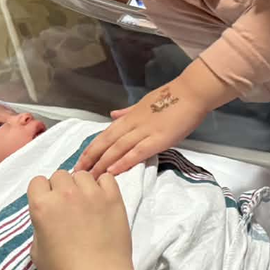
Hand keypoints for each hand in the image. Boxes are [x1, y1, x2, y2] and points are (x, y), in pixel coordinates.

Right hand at [28, 169, 132, 269]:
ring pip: (83, 175)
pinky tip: (102, 201)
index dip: (42, 193)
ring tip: (87, 205)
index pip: (37, 182)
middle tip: (68, 207)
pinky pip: (107, 178)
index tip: (49, 206)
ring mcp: (91, 193)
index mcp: (42, 206)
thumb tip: (48, 221)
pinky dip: (103, 186)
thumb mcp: (37, 252)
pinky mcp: (113, 197)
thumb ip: (40, 228)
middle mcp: (65, 193)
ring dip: (81, 186)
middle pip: (60, 175)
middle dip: (61, 188)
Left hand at [79, 64, 231, 175]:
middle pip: (106, 143)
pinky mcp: (159, 139)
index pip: (105, 135)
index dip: (90, 149)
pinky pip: (137, 152)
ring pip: (117, 149)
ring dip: (102, 163)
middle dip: (90, 159)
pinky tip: (112, 172)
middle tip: (77, 174)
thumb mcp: (144, 103)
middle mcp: (133, 124)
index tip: (79, 162)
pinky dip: (123, 162)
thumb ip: (128, 112)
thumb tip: (113, 115)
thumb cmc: (172, 97)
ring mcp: (145, 131)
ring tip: (89, 177)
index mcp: (130, 117)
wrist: (192, 92)